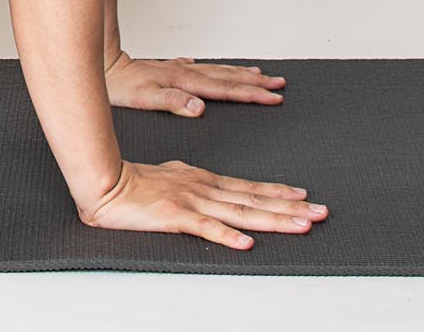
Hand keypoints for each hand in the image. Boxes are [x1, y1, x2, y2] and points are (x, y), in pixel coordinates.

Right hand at [78, 158, 328, 249]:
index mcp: (202, 181)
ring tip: (301, 225)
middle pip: (254, 200)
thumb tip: (213, 194)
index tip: (303, 196)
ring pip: (240, 212)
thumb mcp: (171, 178)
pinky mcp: (174, 215)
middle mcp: (203, 189)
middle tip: (321, 212)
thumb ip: (193, 186)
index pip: (248, 188)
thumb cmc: (133, 183)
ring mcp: (191, 201)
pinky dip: (226, 236)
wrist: (103, 182)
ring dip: (272, 220)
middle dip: (290, 208)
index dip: (277, 193)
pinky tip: (246, 244)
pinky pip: (204, 228)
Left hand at [103, 50, 286, 115]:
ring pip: (218, 71)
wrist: (103, 67)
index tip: (274, 97)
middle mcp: (186, 73)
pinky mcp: (170, 69)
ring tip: (262, 74)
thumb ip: (173, 102)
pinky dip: (216, 70)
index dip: (252, 95)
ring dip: (241, 73)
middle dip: (256, 83)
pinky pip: (202, 69)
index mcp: (185, 82)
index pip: (226, 90)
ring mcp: (179, 70)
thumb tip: (199, 108)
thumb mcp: (144, 98)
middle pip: (229, 78)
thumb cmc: (120, 86)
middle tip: (280, 84)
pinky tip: (218, 70)